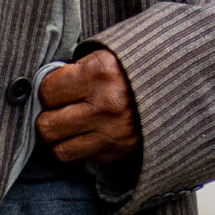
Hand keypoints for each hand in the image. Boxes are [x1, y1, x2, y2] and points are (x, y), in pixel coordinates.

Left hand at [37, 49, 139, 165]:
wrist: (176, 85)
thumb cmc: (132, 68)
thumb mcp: (106, 55)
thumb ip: (73, 70)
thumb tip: (38, 90)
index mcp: (101, 73)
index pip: (46, 92)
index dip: (49, 89)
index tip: (60, 86)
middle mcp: (107, 105)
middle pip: (47, 126)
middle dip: (49, 116)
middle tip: (61, 108)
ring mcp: (113, 133)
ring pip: (59, 150)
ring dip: (61, 137)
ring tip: (71, 123)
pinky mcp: (118, 152)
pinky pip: (81, 158)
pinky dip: (80, 147)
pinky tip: (91, 131)